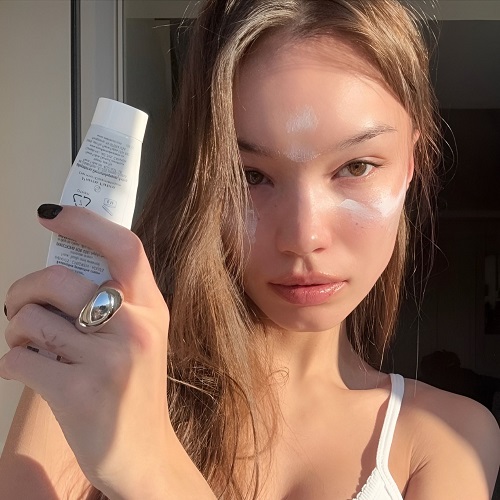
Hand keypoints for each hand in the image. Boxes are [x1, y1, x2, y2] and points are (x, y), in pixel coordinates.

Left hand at [1, 205, 202, 497]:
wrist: (143, 450)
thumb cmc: (134, 386)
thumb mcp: (141, 335)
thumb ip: (116, 300)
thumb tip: (60, 269)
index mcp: (151, 308)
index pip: (124, 248)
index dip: (85, 223)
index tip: (50, 214)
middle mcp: (135, 328)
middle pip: (58, 280)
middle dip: (22, 290)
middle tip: (18, 306)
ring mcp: (108, 361)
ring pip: (30, 320)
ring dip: (16, 332)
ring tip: (29, 346)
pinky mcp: (78, 392)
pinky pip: (19, 359)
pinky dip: (12, 363)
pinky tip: (28, 372)